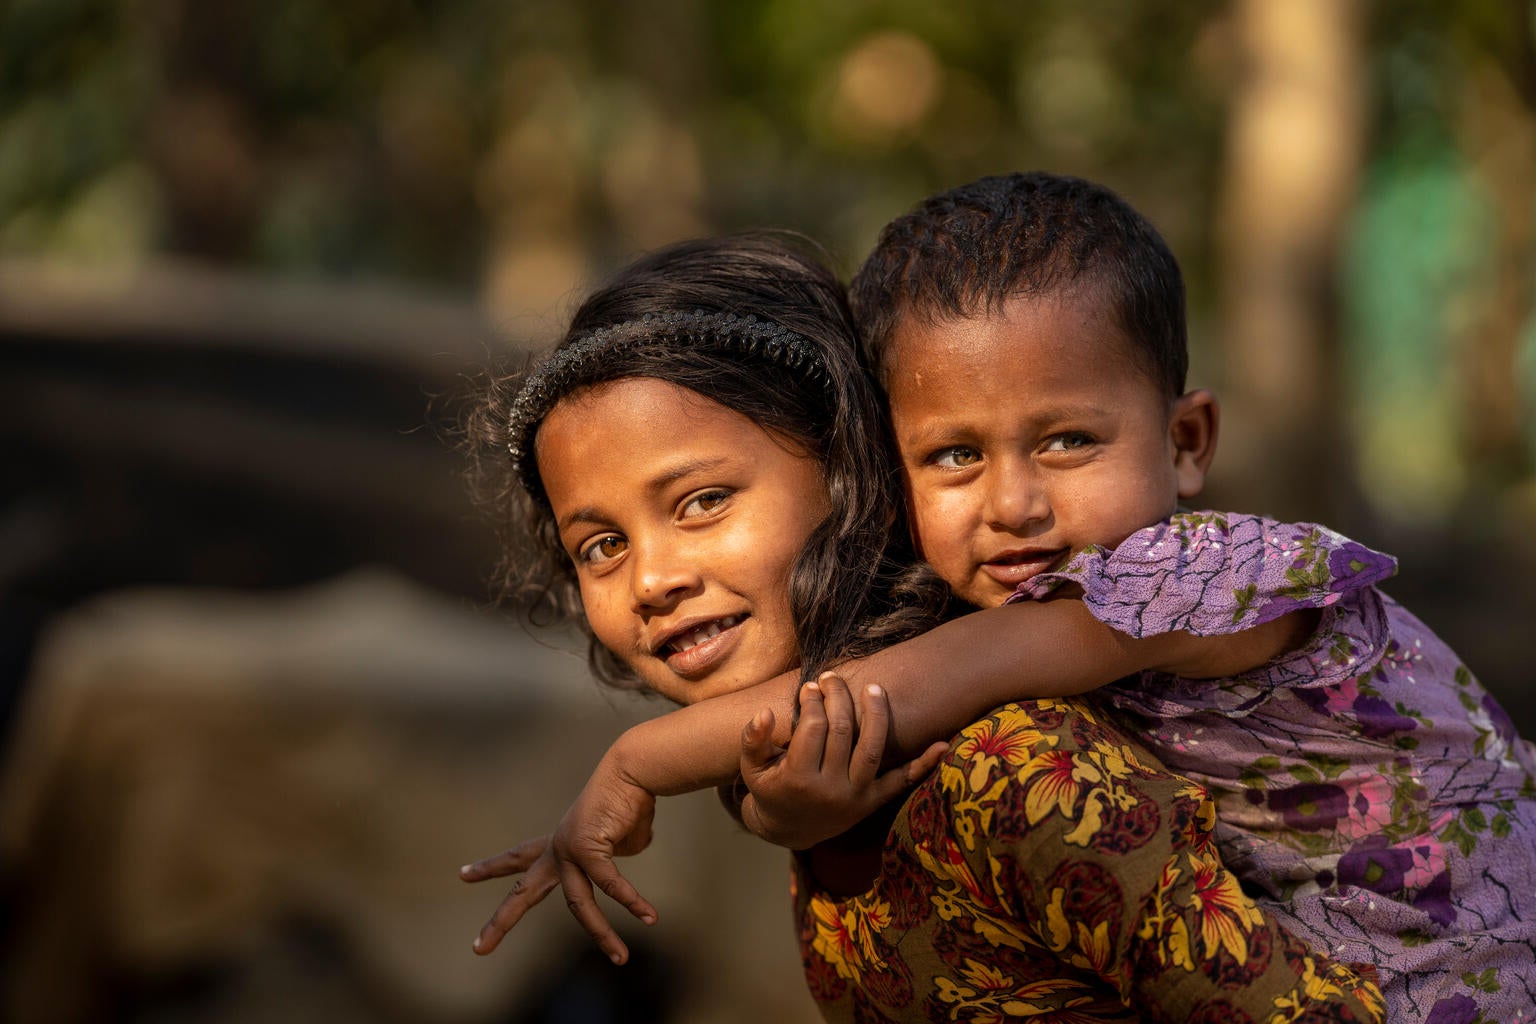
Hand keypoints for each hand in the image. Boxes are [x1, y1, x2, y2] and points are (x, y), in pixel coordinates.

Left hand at [460, 754, 658, 963]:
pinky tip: (649, 917)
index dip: (492, 867)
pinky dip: (633, 902)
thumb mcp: (618, 839)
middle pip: (522, 891)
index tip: (463, 874)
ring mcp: (567, 850)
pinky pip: (611, 886)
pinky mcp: (585, 849)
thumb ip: (610, 858)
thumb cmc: (630, 800)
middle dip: (501, 922)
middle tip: (478, 948)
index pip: (519, 856)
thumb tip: (617, 876)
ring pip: (579, 904)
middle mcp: (557, 848)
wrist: (634, 771)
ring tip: (620, 959)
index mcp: (559, 842)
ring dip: (602, 934)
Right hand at [738, 671, 948, 848]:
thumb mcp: (752, 769)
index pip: (813, 727)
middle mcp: (831, 789)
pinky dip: (922, 765)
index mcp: (799, 778)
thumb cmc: (770, 789)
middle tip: (831, 678)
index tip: (809, 687)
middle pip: (842, 731)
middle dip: (837, 698)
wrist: (789, 829)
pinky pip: (901, 783)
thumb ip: (752, 740)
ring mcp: (856, 796)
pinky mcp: (873, 802)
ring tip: (873, 688)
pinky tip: (942, 745)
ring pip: (873, 749)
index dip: (812, 701)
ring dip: (876, 715)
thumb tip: (766, 712)